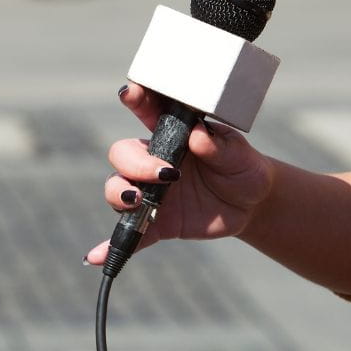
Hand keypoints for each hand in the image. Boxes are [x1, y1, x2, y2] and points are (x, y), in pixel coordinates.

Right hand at [85, 82, 274, 264]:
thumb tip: (199, 136)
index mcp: (173, 136)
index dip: (136, 100)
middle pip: (122, 156)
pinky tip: (98, 256)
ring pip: (117, 190)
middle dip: (133, 164)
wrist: (252, 204)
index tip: (131, 93)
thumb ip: (221, 145)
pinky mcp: (157, 223)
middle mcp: (153, 162)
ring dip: (120, 195)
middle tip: (164, 174)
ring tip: (137, 202)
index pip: (148, 113)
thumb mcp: (241, 155)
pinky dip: (113, 246)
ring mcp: (151, 193)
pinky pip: (129, 235)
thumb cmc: (243, 168)